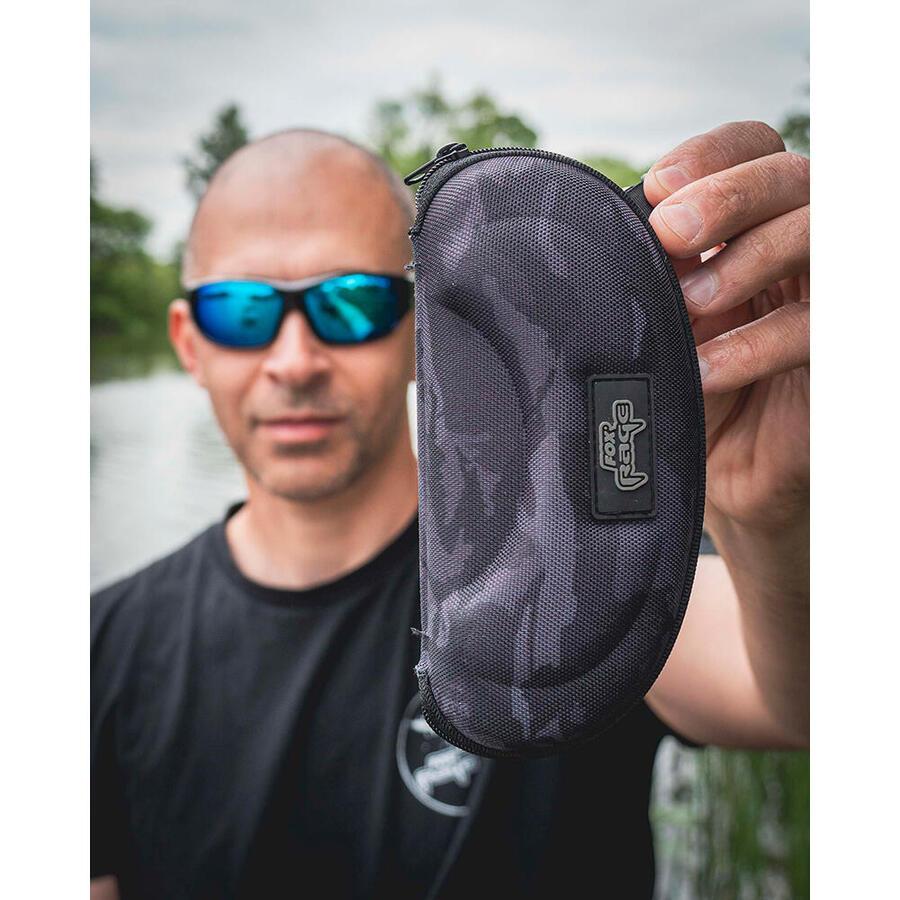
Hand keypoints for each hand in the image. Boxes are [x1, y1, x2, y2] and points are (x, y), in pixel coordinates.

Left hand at [643, 121, 808, 531]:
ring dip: (748, 257)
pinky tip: (704, 369)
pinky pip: (816, 327)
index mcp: (749, 229)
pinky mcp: (838, 357)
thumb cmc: (676, 390)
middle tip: (669, 232)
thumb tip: (612, 229)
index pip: (754, 150)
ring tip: (688, 304)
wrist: (706, 476)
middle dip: (729, 194)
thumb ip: (650, 273)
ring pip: (820, 232)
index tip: (656, 189)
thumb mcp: (656, 323)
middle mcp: (795, 250)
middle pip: (793, 175)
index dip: (712, 155)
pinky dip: (757, 342)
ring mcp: (823, 298)